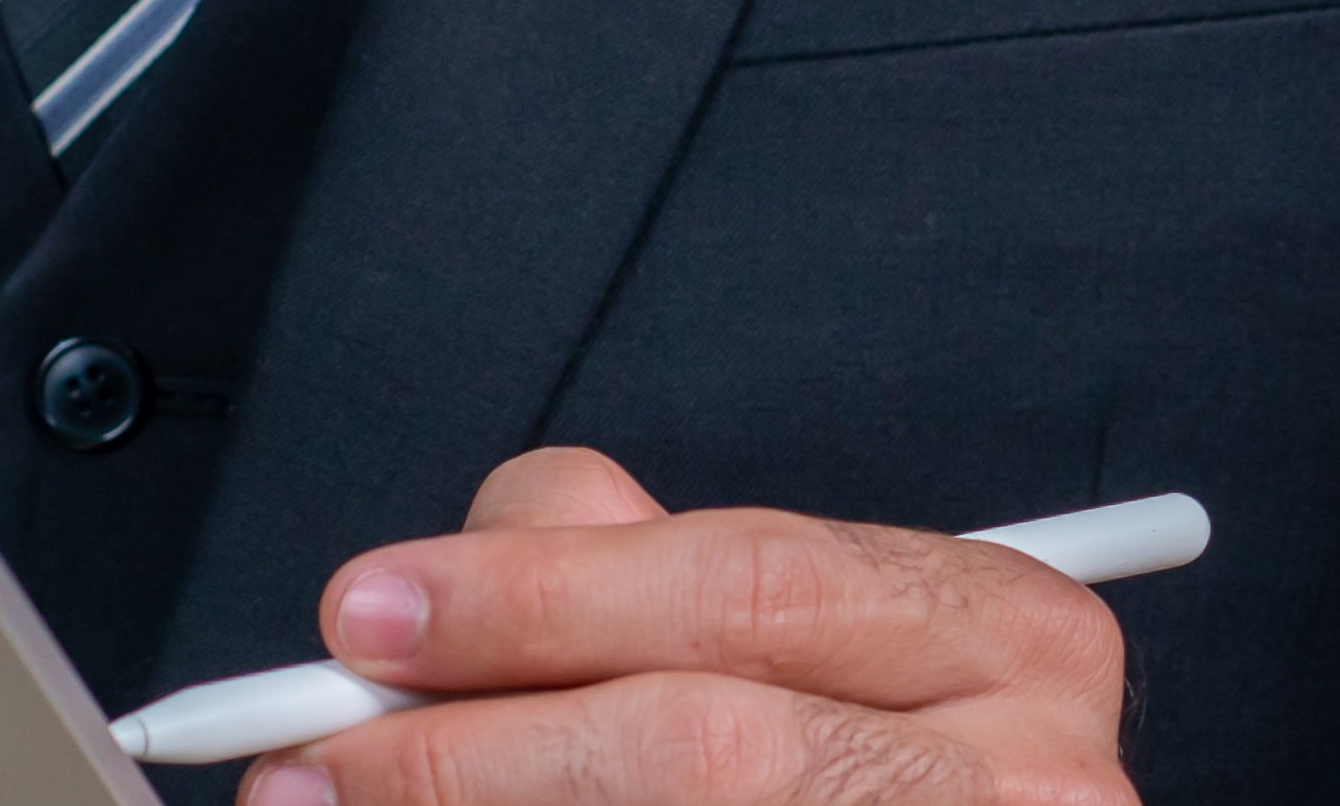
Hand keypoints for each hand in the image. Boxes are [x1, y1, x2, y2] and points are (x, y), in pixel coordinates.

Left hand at [257, 446, 1134, 805]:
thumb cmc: (869, 765)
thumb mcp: (811, 632)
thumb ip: (644, 568)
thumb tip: (448, 578)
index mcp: (1006, 632)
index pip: (745, 584)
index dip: (531, 595)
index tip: (366, 613)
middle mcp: (1028, 771)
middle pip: (706, 740)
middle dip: (472, 743)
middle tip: (312, 753)